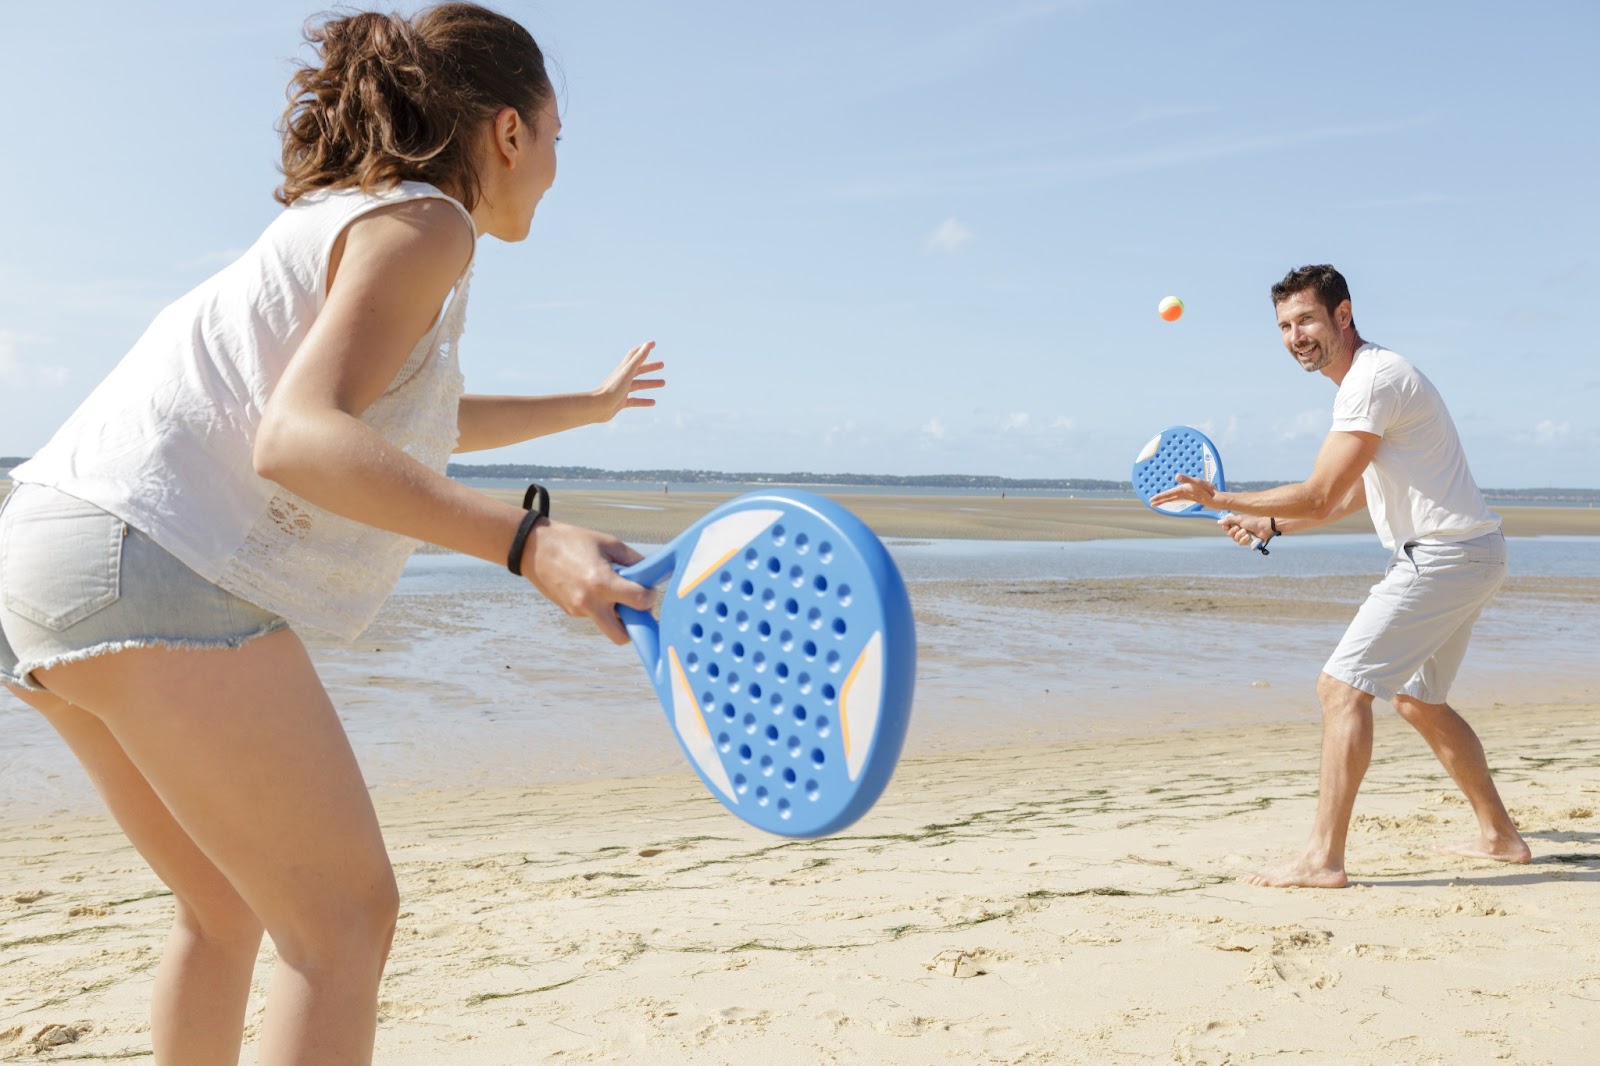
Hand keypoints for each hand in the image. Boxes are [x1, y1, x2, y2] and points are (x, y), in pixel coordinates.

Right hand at [518, 519, 653, 643]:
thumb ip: (634, 561)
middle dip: (634, 625)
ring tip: (613, 593)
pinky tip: (593, 587)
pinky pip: (594, 616)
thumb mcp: (609, 543)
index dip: (650, 597)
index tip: (648, 589)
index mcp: (602, 583)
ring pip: (608, 627)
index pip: (640, 602)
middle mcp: (590, 603)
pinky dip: (601, 608)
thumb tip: (651, 576)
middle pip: (622, 636)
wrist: (534, 548)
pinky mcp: (570, 612)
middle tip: (635, 606)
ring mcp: (578, 611)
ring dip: (617, 617)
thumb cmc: (573, 541)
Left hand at [591, 341, 664, 422]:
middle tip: (662, 365)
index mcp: (624, 369)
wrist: (598, 407)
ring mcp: (622, 390)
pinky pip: (635, 400)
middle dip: (650, 367)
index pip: (634, 355)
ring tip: (663, 383)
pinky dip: (644, 400)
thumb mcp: (628, 372)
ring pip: (638, 385)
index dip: (644, 348)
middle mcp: (623, 378)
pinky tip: (653, 402)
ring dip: (650, 383)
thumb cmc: (612, 388)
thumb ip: (638, 359)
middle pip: (638, 370)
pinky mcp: (621, 402)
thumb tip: (647, 345)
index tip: (653, 343)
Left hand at [1149, 473, 1218, 509]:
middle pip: (1168, 498)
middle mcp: (1183, 494)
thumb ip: (1187, 479)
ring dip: (1165, 499)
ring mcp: (1187, 495)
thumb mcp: (1197, 482)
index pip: (1168, 494)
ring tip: (1159, 501)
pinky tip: (1174, 497)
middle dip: (1160, 500)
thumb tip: (1177, 476)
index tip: (1151, 500)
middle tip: (1151, 503)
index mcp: (1182, 490)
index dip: (1159, 497)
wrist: (1216, 499)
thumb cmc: (1207, 490)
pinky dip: (1172, 497)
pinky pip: (1178, 497)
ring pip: (1173, 498)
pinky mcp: (1192, 495)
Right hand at [1219, 513, 1272, 548]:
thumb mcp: (1240, 519)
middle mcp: (1239, 529)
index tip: (1227, 526)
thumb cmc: (1253, 521)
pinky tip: (1248, 537)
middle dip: (1234, 531)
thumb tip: (1219, 522)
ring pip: (1235, 539)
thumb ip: (1229, 520)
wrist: (1264, 527)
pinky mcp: (1247, 541)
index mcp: (1236, 523)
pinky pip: (1240, 543)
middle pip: (1229, 534)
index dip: (1226, 527)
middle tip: (1239, 528)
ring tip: (1246, 532)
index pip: (1226, 527)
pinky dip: (1244, 540)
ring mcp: (1243, 536)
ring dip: (1240, 535)